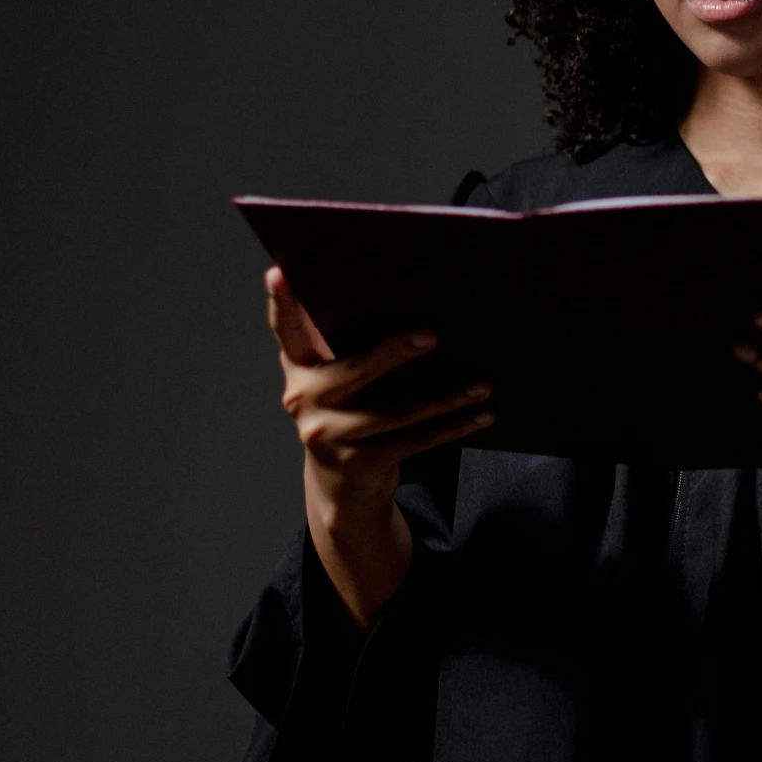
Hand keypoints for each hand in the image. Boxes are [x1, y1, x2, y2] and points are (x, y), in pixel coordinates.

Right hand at [268, 266, 493, 627]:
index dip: (282, 302)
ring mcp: (329, 434)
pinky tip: (481, 414)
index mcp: (299, 368)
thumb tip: (409, 296)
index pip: (287, 330)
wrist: (343, 488)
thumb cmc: (351, 413)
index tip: (279, 273)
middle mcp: (304, 399)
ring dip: (446, 396)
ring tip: (482, 384)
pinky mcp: (359, 463)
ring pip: (397, 410)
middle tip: (433, 334)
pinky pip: (415, 440)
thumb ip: (347, 345)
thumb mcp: (338, 380)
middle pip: (356, 368)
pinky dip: (453, 426)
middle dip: (397, 351)